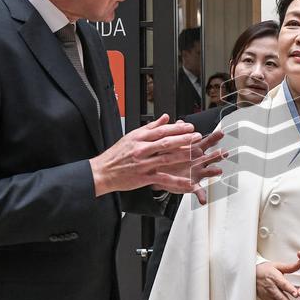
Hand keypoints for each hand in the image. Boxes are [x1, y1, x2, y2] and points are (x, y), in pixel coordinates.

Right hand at [89, 114, 226, 198]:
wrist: (102, 172)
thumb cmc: (116, 155)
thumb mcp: (131, 136)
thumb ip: (150, 127)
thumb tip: (164, 117)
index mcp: (139, 138)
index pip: (161, 130)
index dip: (177, 128)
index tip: (189, 127)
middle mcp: (141, 150)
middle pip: (166, 142)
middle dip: (184, 139)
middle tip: (197, 136)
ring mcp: (143, 164)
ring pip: (166, 158)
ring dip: (183, 155)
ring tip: (197, 152)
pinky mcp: (144, 177)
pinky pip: (163, 179)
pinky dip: (177, 181)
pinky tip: (188, 181)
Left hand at [156, 128, 227, 204]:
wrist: (158, 174)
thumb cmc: (168, 159)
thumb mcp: (171, 145)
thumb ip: (177, 134)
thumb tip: (180, 122)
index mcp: (194, 151)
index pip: (206, 142)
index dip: (213, 138)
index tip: (221, 133)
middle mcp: (198, 162)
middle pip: (210, 156)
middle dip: (218, 154)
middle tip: (224, 152)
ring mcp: (197, 173)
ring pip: (208, 171)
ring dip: (213, 171)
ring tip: (218, 170)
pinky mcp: (192, 185)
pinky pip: (198, 191)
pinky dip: (201, 195)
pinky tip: (203, 199)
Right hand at [256, 260, 299, 299]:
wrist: (250, 275)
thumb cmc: (265, 270)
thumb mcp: (277, 265)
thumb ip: (290, 266)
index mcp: (274, 277)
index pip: (283, 284)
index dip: (290, 289)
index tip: (296, 294)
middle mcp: (270, 288)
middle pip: (280, 298)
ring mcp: (267, 295)